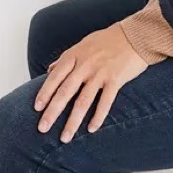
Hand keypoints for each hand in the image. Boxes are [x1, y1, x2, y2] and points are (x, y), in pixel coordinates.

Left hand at [34, 21, 148, 142]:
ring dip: (73, 121)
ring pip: (83, 101)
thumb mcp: (84, 43)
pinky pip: (105, 102)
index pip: (55, 76)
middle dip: (52, 112)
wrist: (136, 35)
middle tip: (42, 129)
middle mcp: (86, 64)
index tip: (37, 108)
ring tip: (65, 137)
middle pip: (65, 92)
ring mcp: (100, 72)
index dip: (45, 93)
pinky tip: (91, 128)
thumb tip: (50, 69)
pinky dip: (98, 116)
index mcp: (75, 55)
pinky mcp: (116, 79)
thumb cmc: (109, 39)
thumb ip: (67, 58)